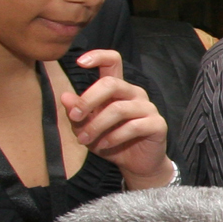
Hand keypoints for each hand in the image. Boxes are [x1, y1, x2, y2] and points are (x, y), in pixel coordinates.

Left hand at [64, 50, 170, 186]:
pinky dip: (113, 137)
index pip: (112, 61)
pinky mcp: (157, 124)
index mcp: (118, 88)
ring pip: (118, 109)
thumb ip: (77, 112)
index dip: (98, 56)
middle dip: (88, 100)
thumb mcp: (87, 128)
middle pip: (111, 84)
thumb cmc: (111, 141)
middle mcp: (134, 93)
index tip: (79, 62)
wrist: (136, 165)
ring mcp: (148, 108)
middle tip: (74, 117)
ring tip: (84, 139)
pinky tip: (104, 145)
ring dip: (96, 125)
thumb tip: (65, 97)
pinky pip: (132, 127)